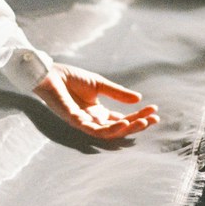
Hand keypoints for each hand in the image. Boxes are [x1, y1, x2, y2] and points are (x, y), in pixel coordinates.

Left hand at [33, 63, 158, 138]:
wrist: (50, 73)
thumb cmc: (70, 78)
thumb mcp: (99, 84)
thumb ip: (117, 93)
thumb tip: (139, 99)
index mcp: (98, 112)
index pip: (122, 119)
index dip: (138, 116)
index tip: (154, 110)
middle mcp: (92, 120)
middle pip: (119, 128)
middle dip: (137, 124)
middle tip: (154, 119)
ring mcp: (84, 122)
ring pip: (109, 132)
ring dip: (127, 128)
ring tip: (143, 122)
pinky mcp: (74, 120)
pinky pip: (94, 129)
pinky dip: (110, 128)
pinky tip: (123, 121)